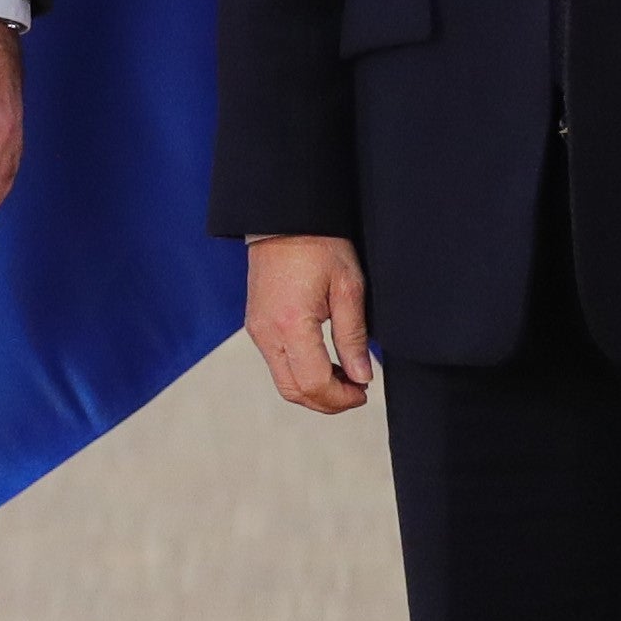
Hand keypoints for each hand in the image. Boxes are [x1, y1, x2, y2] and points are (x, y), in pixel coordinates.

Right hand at [245, 234, 373, 412]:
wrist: (284, 219)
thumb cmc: (319, 244)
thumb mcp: (348, 288)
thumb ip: (353, 337)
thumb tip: (362, 377)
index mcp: (291, 325)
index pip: (314, 383)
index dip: (341, 398)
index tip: (363, 392)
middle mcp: (267, 334)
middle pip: (294, 392)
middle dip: (327, 402)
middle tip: (356, 393)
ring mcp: (257, 331)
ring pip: (284, 382)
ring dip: (314, 389)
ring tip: (344, 378)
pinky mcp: (256, 326)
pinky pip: (277, 364)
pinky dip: (301, 374)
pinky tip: (324, 362)